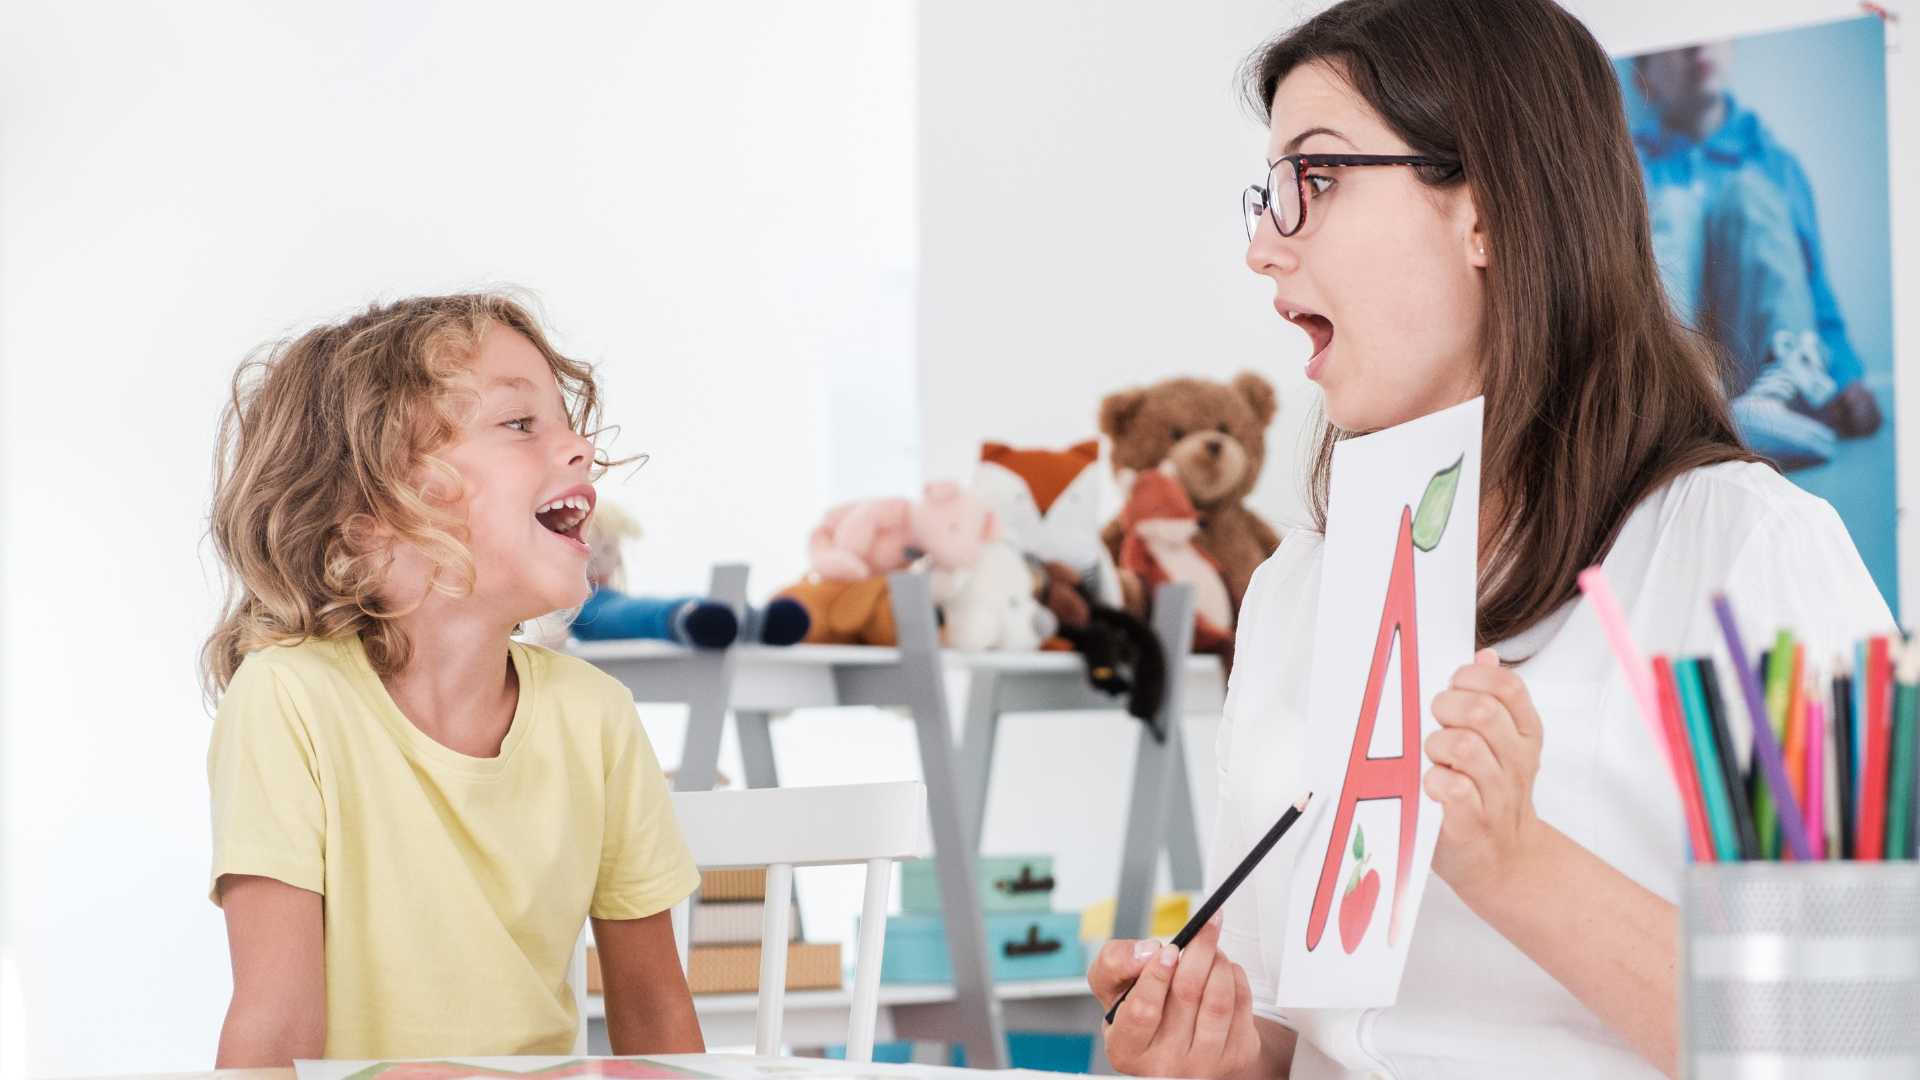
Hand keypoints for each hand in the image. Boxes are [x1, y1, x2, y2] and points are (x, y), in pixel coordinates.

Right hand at [1089, 915, 1261, 1078]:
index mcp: (1125, 1050)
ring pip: (1219, 1000)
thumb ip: (1114, 962)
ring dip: (1219, 961)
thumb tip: (1147, 952)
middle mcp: (1163, 1067)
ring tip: (1211, 948)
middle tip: (1204, 927)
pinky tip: (1223, 970)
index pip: (1142, 1010)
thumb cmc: (1141, 1006)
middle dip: (1198, 951)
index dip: (1156, 974)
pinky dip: (1236, 976)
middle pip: (1187, 995)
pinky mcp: (1234, 1057)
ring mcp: (1202, 1066)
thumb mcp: (1112, 985)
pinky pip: (1242, 1005)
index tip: (1169, 949)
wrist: (1178, 1037)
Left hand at [1424, 648, 1547, 897]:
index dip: (1471, 680)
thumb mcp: (1502, 744)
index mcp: (1525, 735)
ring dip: (1436, 746)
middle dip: (1446, 708)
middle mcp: (1516, 761)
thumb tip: (1484, 657)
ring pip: (1463, 746)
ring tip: (1434, 759)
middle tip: (1435, 723)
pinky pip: (1452, 788)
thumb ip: (1493, 699)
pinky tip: (1432, 784)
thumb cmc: (1491, 795)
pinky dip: (1435, 781)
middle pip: (1482, 712)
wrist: (1505, 862)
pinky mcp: (1471, 822)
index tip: (1453, 690)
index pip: (1508, 687)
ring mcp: (1497, 793)